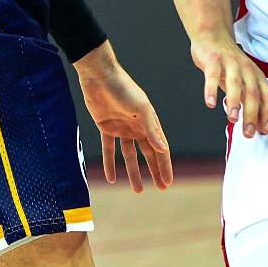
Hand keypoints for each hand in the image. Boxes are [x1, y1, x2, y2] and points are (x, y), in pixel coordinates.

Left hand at [74, 42, 172, 192]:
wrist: (100, 77)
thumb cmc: (124, 89)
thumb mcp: (140, 110)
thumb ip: (151, 130)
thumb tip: (164, 149)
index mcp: (150, 122)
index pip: (160, 149)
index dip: (164, 166)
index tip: (167, 183)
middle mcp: (138, 127)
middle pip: (148, 154)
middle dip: (154, 171)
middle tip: (160, 188)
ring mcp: (122, 128)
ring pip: (130, 155)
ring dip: (133, 172)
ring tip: (138, 190)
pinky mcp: (106, 128)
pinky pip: (109, 150)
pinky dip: (110, 163)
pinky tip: (112, 177)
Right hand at [191, 30, 267, 137]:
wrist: (212, 35)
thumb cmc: (228, 62)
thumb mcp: (243, 80)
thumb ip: (248, 100)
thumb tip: (256, 124)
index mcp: (256, 75)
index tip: (267, 130)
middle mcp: (246, 69)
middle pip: (253, 93)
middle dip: (253, 114)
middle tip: (249, 133)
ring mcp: (230, 63)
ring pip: (236, 84)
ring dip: (236, 102)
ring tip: (233, 118)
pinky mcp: (213, 59)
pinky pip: (213, 75)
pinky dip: (211, 90)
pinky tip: (210, 103)